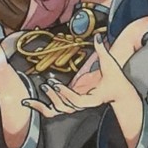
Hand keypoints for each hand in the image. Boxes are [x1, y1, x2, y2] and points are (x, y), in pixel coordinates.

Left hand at [27, 37, 141, 131]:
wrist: (119, 92)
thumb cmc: (116, 80)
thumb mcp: (110, 64)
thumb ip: (102, 51)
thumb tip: (97, 38)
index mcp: (92, 99)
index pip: (76, 100)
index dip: (65, 93)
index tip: (56, 84)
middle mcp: (82, 105)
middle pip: (64, 107)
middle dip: (54, 95)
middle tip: (47, 83)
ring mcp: (75, 105)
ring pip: (56, 110)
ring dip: (46, 102)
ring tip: (36, 92)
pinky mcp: (70, 102)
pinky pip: (53, 109)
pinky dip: (41, 107)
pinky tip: (29, 102)